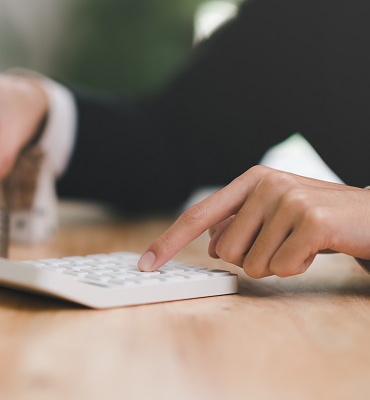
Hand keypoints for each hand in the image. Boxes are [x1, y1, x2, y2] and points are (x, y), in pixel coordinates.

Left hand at [138, 165, 369, 277]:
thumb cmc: (317, 218)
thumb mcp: (273, 214)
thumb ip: (238, 224)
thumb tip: (210, 244)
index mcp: (250, 181)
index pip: (199, 215)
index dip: (169, 241)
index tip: (147, 263)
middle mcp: (266, 184)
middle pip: (225, 251)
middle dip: (251, 259)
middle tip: (282, 243)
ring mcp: (289, 199)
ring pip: (252, 264)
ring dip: (276, 265)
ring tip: (300, 244)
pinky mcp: (311, 220)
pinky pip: (281, 268)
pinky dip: (296, 268)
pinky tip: (315, 249)